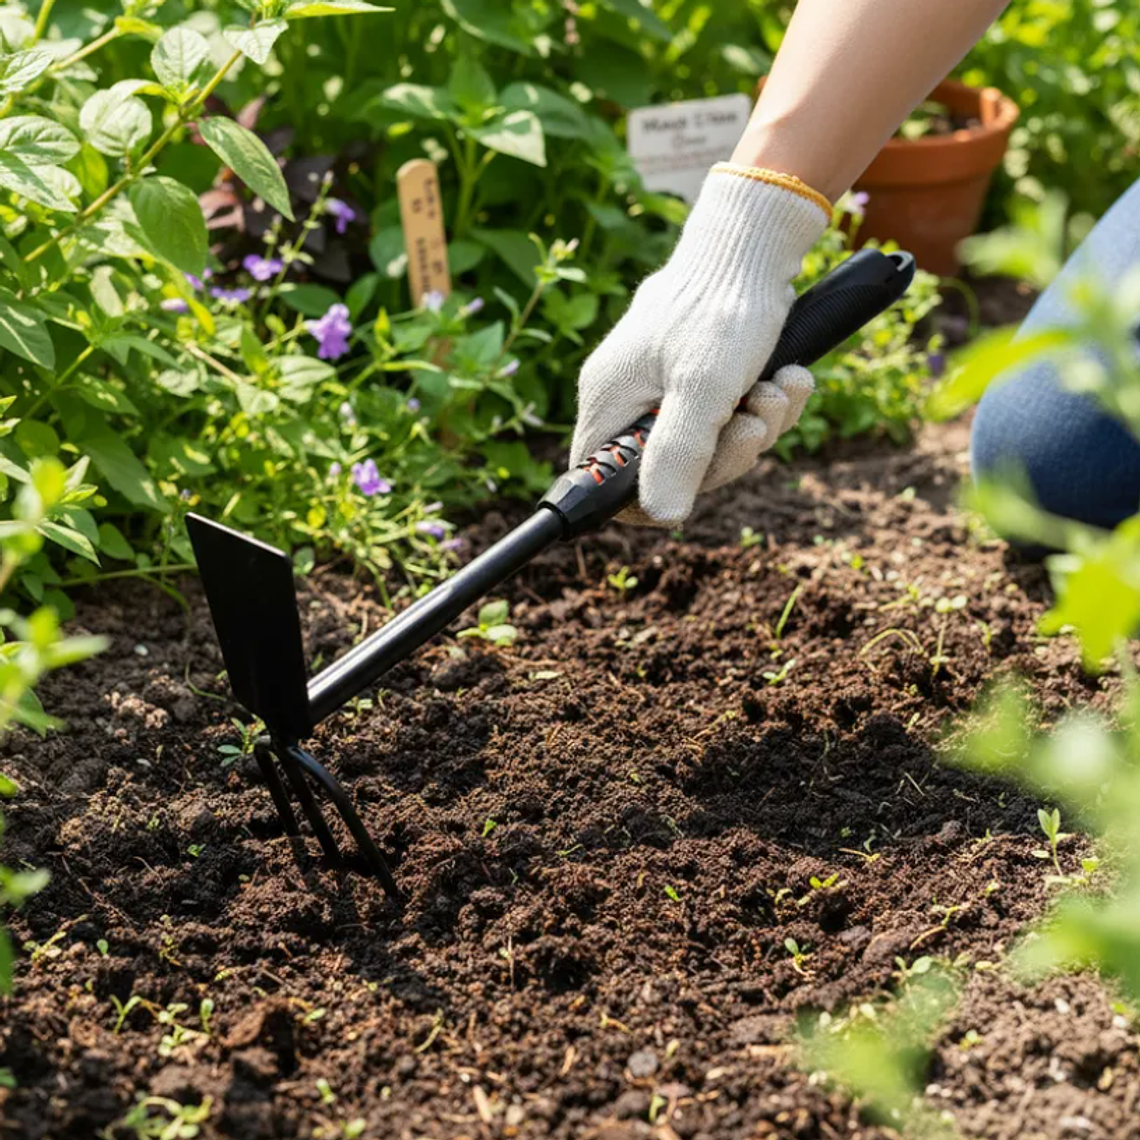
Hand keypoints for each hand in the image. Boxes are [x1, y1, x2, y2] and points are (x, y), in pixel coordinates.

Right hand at [570, 164, 829, 525]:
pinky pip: (730, 417)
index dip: (648, 496)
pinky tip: (788, 376)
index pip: (604, 479)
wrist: (755, 243)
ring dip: (757, 424)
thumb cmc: (720, 308)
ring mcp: (665, 387)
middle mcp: (630, 398)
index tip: (695, 485)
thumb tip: (661, 516)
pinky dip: (765, 403)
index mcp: (610, 402)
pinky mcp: (701, 376)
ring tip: (780, 386)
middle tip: (754, 421)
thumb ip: (678, 454)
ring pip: (709, 445)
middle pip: (669, 470)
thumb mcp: (702, 388)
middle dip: (726, 454)